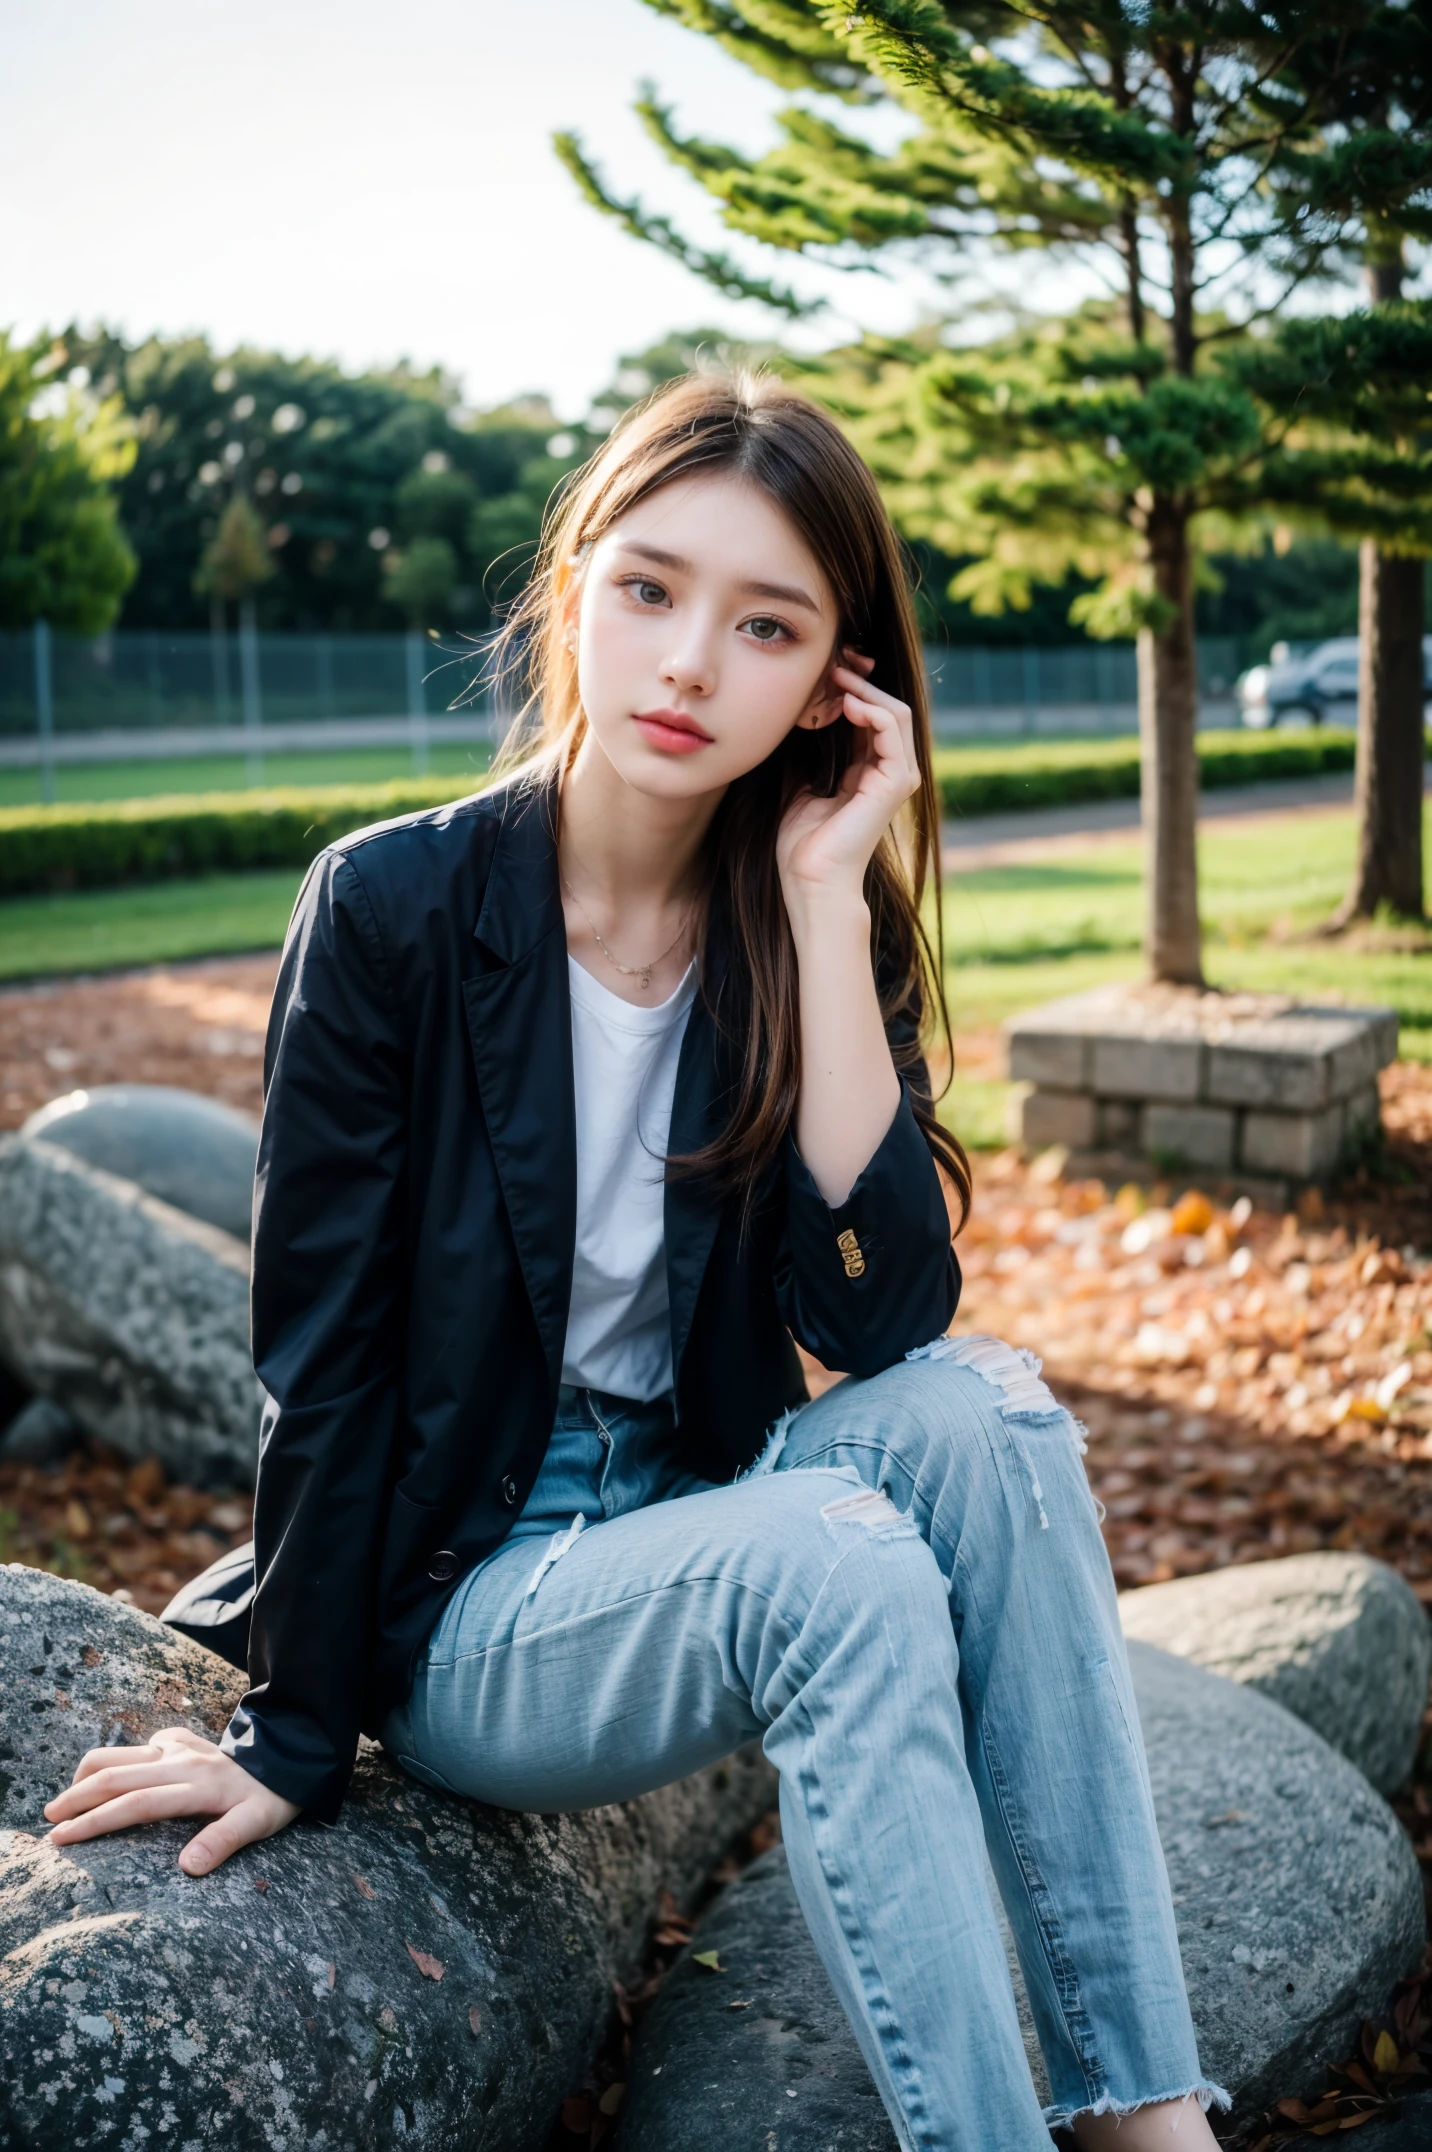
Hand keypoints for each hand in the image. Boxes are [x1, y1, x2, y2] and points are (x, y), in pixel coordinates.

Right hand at [43, 1726, 301, 1875]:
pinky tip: (107, 1782)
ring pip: (118, 1754)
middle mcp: (180, 1761)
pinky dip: (113, 1762)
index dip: (96, 1821)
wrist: (288, 1756)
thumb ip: (224, 1841)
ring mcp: (177, 1746)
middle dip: (76, 1799)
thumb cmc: (272, 1798)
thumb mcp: (258, 1824)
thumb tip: (187, 1867)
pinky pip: (136, 1747)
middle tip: (49, 1824)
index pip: (135, 1803)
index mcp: (197, 1786)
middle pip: (115, 1776)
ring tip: (64, 1804)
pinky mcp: (179, 1738)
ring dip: (86, 1776)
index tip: (64, 1838)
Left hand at [776, 648, 919, 908]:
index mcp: (870, 772)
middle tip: (832, 662)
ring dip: (864, 688)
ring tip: (835, 676)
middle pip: (887, 708)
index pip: (870, 717)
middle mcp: (890, 772)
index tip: (823, 670)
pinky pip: (890, 729)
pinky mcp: (894, 781)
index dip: (849, 689)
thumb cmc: (803, 844)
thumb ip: (811, 753)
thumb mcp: (801, 784)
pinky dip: (869, 708)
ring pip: (894, 712)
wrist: (811, 880)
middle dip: (860, 681)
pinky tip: (844, 702)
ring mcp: (897, 777)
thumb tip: (799, 714)